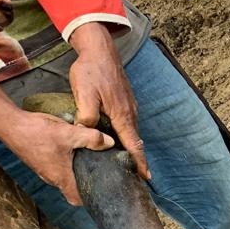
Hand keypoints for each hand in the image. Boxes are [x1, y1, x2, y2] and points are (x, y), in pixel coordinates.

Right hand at [4, 111, 115, 206]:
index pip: (77, 199)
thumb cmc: (37, 132)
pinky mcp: (41, 161)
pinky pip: (59, 166)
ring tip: (93, 159)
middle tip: (103, 172)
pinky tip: (76, 149)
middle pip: (73, 188)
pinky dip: (69, 162)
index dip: (90, 199)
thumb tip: (110, 143)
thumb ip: (92, 138)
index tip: (102, 190)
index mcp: (60, 177)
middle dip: (88, 181)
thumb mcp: (70, 133)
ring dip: (78, 170)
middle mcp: (52, 177)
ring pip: (66, 176)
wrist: (10, 124)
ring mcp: (45, 169)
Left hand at [68, 22, 149, 179]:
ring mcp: (129, 107)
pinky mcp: (124, 102)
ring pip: (131, 133)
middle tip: (134, 177)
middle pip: (135, 142)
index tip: (146, 177)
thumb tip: (88, 131)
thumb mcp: (83, 93)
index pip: (133, 144)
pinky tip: (117, 140)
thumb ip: (87, 115)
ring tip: (125, 163)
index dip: (140, 162)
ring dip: (130, 148)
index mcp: (121, 114)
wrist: (100, 51)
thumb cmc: (91, 71)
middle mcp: (129, 113)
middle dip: (137, 160)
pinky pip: (127, 124)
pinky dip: (126, 136)